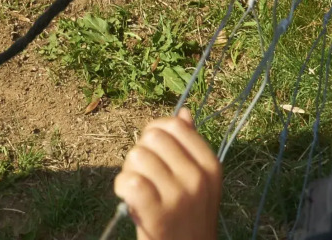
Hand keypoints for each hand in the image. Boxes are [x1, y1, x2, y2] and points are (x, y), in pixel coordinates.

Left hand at [114, 109, 220, 239]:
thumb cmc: (188, 218)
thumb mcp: (199, 183)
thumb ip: (190, 148)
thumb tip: (183, 112)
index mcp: (210, 165)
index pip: (175, 125)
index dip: (156, 131)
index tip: (153, 151)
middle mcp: (197, 178)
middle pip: (153, 137)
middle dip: (141, 151)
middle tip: (144, 175)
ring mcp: (179, 196)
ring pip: (138, 156)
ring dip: (129, 170)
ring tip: (137, 189)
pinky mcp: (159, 216)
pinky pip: (131, 182)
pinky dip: (122, 186)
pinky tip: (127, 198)